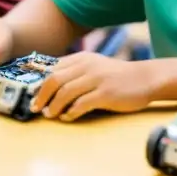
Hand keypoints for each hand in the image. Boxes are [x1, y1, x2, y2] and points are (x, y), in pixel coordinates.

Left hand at [31, 52, 156, 121]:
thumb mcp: (95, 65)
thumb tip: (50, 84)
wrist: (145, 78)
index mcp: (82, 58)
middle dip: (41, 95)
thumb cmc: (117, 76)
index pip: (52, 68)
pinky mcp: (106, 94)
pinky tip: (68, 117)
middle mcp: (87, 66)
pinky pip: (81, 104)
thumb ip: (75, 71)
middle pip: (54, 79)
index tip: (31, 94)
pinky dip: (71, 112)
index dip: (39, 82)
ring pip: (65, 92)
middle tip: (36, 107)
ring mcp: (97, 79)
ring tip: (50, 114)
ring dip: (54, 106)